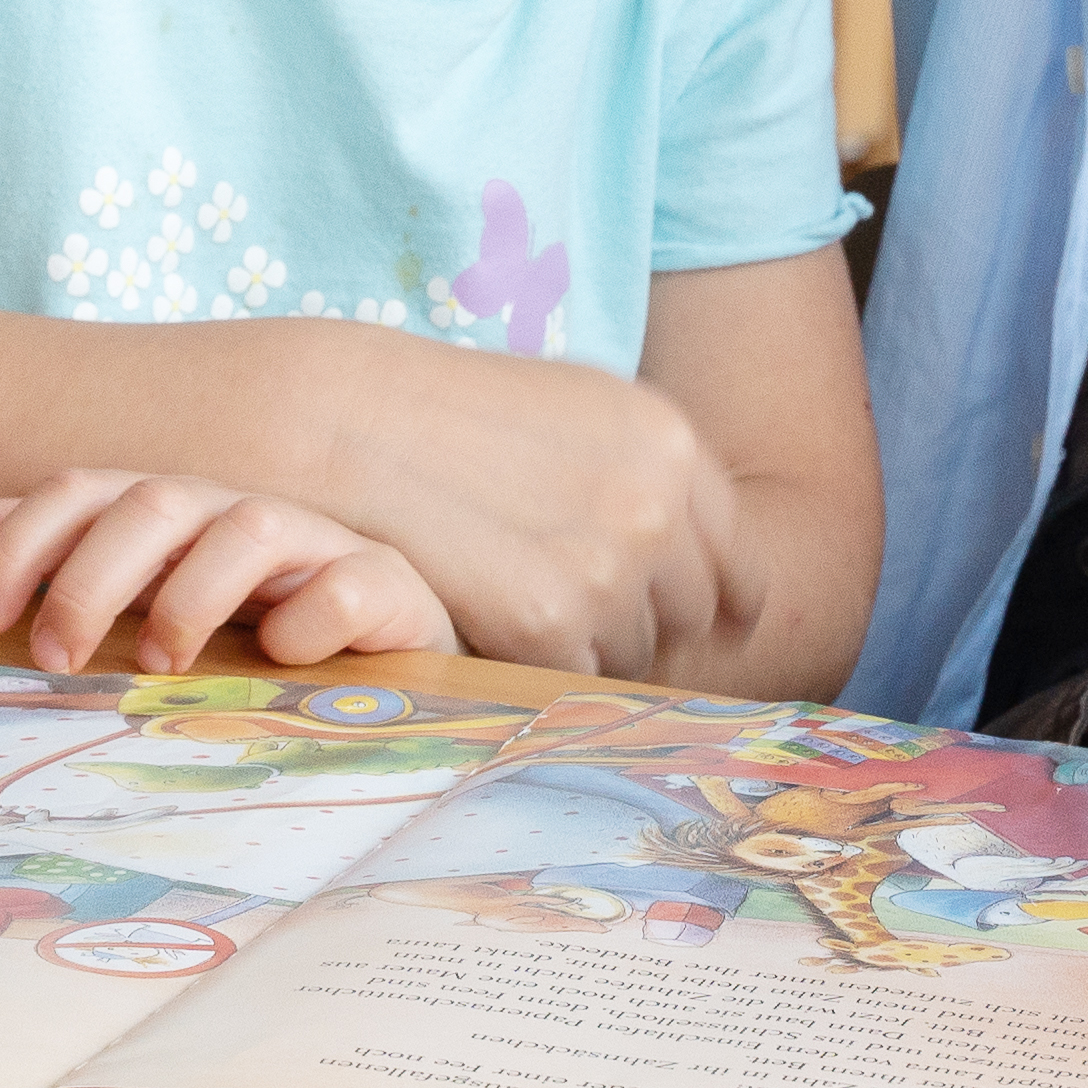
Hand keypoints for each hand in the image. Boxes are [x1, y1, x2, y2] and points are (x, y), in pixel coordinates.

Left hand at [0, 471, 459, 676]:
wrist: (388, 655)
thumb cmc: (250, 628)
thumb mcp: (147, 596)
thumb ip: (63, 561)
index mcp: (176, 511)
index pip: (88, 491)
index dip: (24, 543)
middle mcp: (240, 512)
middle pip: (156, 502)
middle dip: (91, 577)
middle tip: (54, 657)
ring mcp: (320, 545)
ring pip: (249, 527)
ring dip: (189, 595)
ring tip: (158, 664)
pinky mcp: (388, 588)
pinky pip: (350, 584)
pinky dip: (309, 619)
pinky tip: (281, 657)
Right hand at [284, 342, 747, 677]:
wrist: (349, 421)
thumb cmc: (455, 414)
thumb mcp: (580, 410)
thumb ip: (652, 476)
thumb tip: (712, 562)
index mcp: (672, 444)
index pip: (738, 566)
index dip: (711, 601)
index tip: (687, 621)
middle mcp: (656, 504)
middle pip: (691, 618)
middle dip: (647, 623)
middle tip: (576, 609)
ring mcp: (607, 567)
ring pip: (633, 655)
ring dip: (588, 646)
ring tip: (521, 605)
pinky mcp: (547, 621)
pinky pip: (573, 677)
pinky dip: (536, 666)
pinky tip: (493, 626)